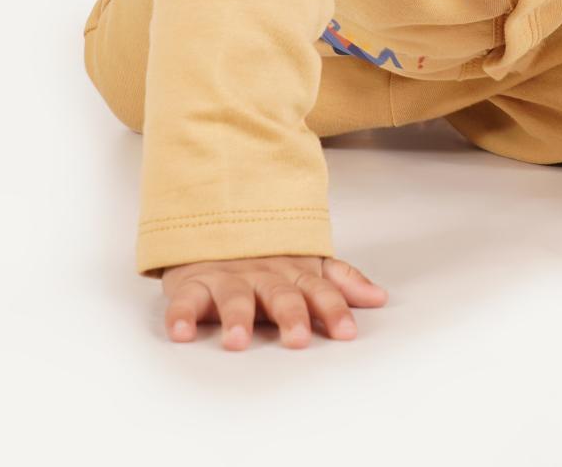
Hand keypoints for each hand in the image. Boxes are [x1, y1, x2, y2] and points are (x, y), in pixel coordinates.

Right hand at [161, 253, 388, 347]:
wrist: (217, 222)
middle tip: (298, 339)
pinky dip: (181, 315)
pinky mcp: (193, 283)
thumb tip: (380, 298)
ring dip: (236, 317)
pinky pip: (185, 299)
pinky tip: (182, 332)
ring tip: (238, 340)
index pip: (319, 290)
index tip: (347, 333)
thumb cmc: (267, 258)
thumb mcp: (307, 266)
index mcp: (293, 273)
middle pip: (279, 295)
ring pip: (233, 297)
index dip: (333, 309)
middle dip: (290, 315)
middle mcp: (263, 275)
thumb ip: (341, 282)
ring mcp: (227, 278)